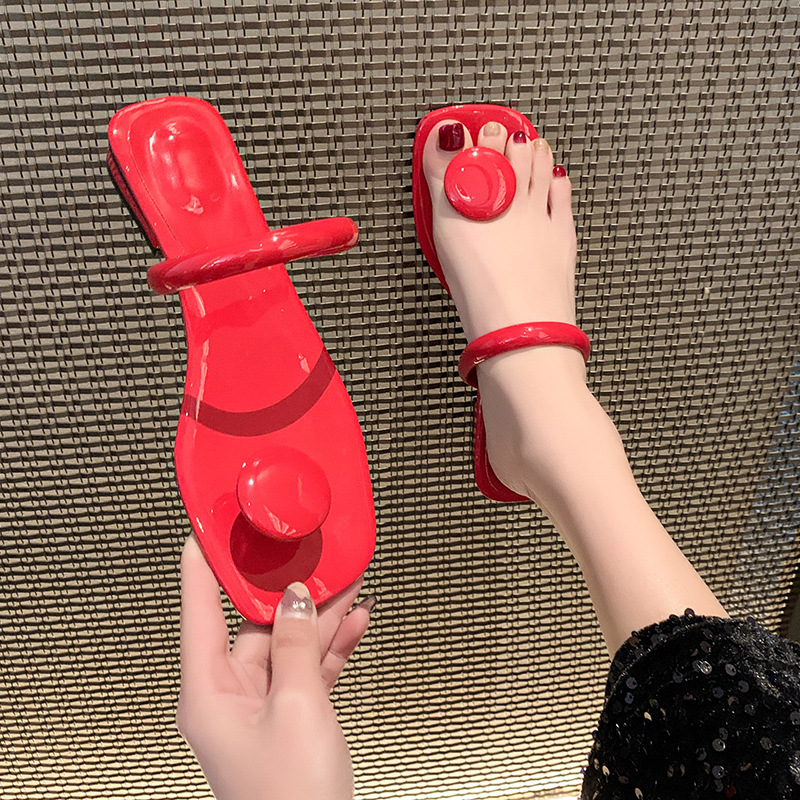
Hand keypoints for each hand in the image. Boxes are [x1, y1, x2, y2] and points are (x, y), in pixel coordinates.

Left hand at [175, 533, 372, 799]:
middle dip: (288, 593)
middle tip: (309, 557)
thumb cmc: (290, 799)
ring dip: (318, 619)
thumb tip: (294, 600)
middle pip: (254, 625)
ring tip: (346, 584)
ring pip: (286, 646)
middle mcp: (227, 698)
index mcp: (208, 694)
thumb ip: (295, 646)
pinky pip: (306, 670)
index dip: (203, 566)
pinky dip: (329, 648)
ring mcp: (258, 709)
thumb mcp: (297, 707)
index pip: (199, 611)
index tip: (209, 529)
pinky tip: (352, 623)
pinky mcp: (286, 719)